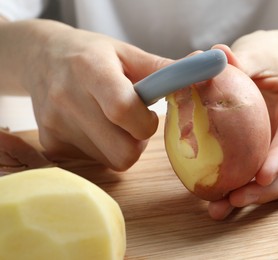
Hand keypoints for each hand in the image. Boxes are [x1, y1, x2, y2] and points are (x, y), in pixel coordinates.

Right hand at [6, 20, 170, 169]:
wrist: (41, 58)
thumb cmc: (92, 55)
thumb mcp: (127, 53)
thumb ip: (164, 70)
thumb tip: (205, 71)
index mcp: (91, 70)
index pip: (123, 110)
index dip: (145, 122)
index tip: (148, 114)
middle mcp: (67, 100)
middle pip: (122, 152)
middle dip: (138, 142)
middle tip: (134, 122)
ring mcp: (55, 126)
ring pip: (111, 160)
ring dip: (122, 146)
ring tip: (112, 120)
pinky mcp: (50, 144)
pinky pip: (94, 161)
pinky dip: (103, 149)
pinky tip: (94, 126)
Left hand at [208, 33, 277, 219]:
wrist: (268, 64)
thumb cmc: (263, 57)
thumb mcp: (253, 53)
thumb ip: (238, 59)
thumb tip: (214, 55)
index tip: (262, 177)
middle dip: (268, 190)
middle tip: (235, 199)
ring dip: (255, 198)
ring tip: (220, 208)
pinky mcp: (270, 154)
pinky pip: (260, 178)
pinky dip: (243, 190)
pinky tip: (218, 199)